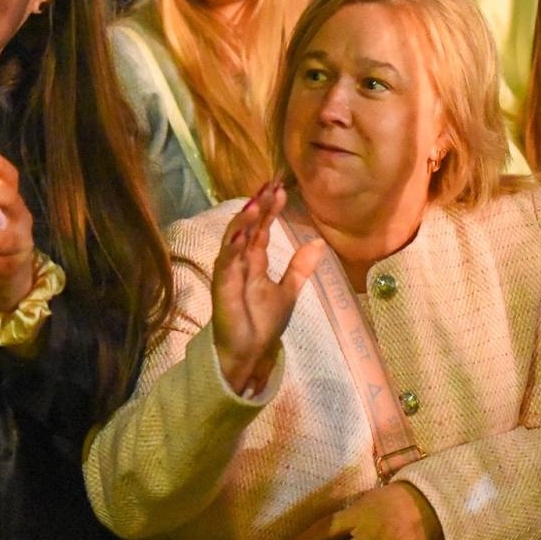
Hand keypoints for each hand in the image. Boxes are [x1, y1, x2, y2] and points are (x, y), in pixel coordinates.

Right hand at [211, 180, 324, 396]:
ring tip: (255, 203)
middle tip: (269, 186)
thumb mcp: (288, 291)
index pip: (261, 228)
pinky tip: (242, 233)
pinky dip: (232, 247)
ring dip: (242, 220)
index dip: (269, 209)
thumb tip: (319, 243)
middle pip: (247, 227)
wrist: (250, 353)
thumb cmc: (262, 324)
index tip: (280, 189)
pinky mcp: (222, 286)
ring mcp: (229, 272)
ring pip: (233, 239)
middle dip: (257, 206)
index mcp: (254, 260)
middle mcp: (239, 261)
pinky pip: (226, 262)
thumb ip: (300, 267)